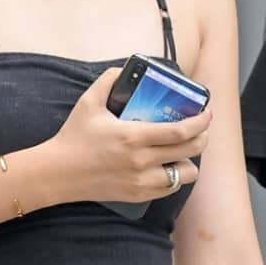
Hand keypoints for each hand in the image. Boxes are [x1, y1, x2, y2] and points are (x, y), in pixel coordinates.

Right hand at [40, 66, 211, 206]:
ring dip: (189, 161)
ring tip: (183, 150)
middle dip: (202, 138)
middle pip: (189, 151)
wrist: (58, 173)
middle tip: (201, 128)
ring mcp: (141, 182)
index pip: (181, 131)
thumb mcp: (89, 102)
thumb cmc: (73, 137)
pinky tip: (168, 166)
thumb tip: (124, 69)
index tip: (207, 113)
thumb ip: (108, 80)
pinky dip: (174, 177)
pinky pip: (169, 188)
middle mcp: (142, 162)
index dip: (201, 122)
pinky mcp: (137, 195)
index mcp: (133, 137)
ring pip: (184, 175)